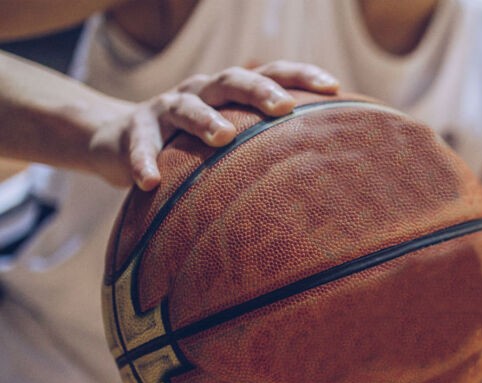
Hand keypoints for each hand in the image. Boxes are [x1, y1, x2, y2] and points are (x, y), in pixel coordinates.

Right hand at [88, 61, 339, 189]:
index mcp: (230, 91)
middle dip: (259, 91)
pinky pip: (140, 145)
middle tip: (284, 107)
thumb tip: (327, 166)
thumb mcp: (232, 137)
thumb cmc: (193, 143)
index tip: (334, 87)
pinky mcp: (133, 131)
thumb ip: (267, 144)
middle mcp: (201, 91)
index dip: (301, 76)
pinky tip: (151, 181)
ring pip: (185, 106)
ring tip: (222, 137)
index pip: (270, 74)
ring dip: (204, 120)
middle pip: (232, 81)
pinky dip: (144, 161)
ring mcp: (165, 108)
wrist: (121, 139)